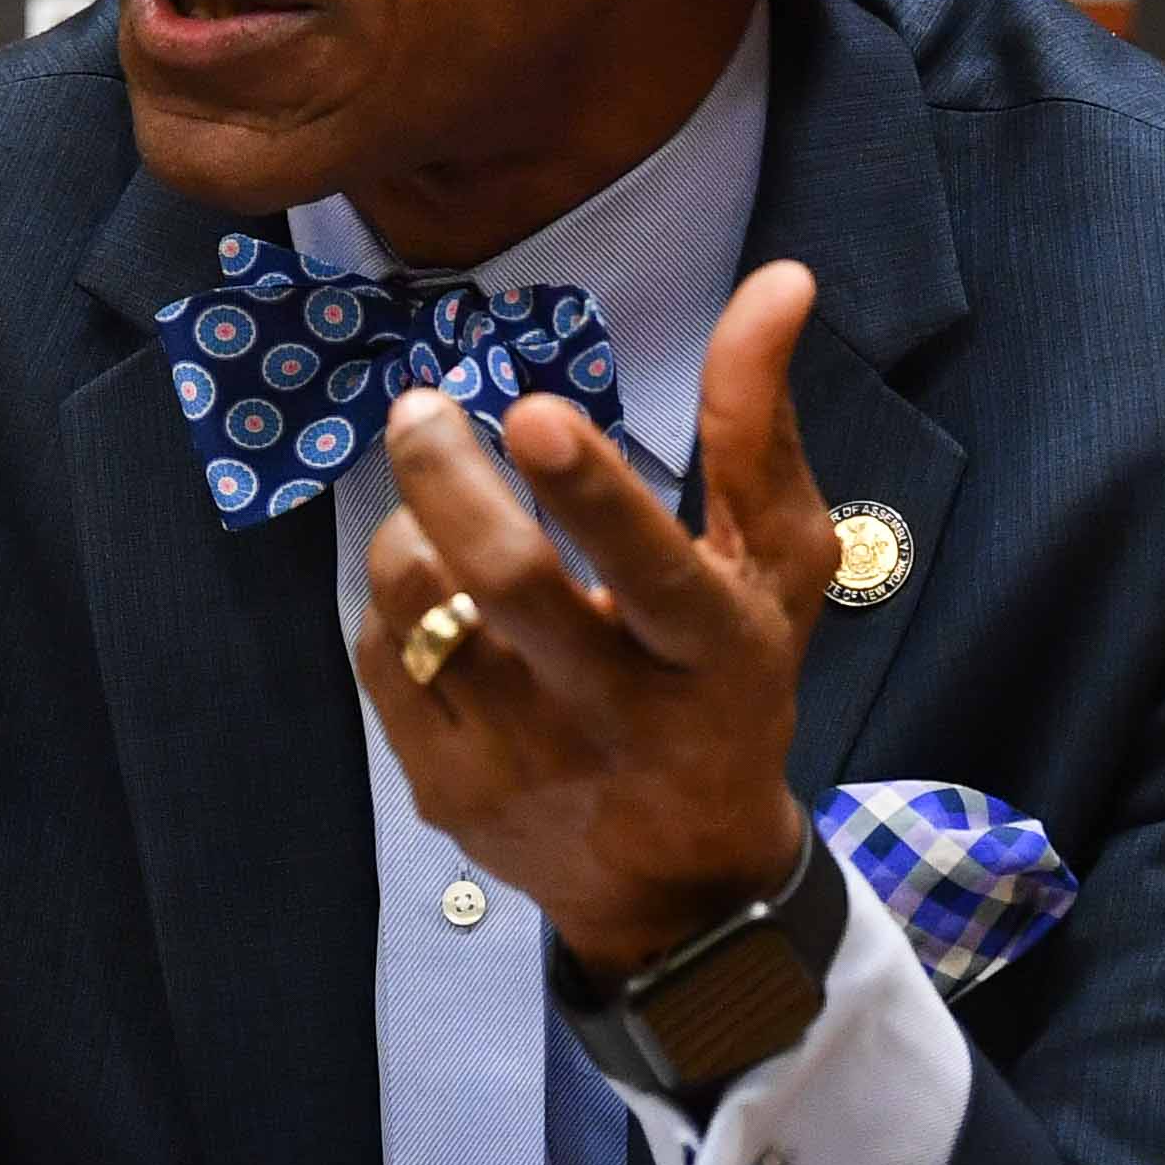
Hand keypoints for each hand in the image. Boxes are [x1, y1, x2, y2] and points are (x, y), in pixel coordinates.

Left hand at [354, 262, 834, 975]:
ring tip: (432, 502)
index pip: (654, 571)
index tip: (539, 411)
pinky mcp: (446, 791)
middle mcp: (617, 717)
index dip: (597, 495)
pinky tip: (432, 590)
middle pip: (511, 587)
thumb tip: (781, 277)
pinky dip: (394, 602)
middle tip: (422, 408)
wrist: (678, 886)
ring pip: (425, 615)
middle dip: (451, 480)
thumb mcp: (778, 566)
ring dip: (412, 531)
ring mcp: (522, 762)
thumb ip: (761, 425)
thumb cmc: (734, 685)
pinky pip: (382, 661)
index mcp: (712, 655)